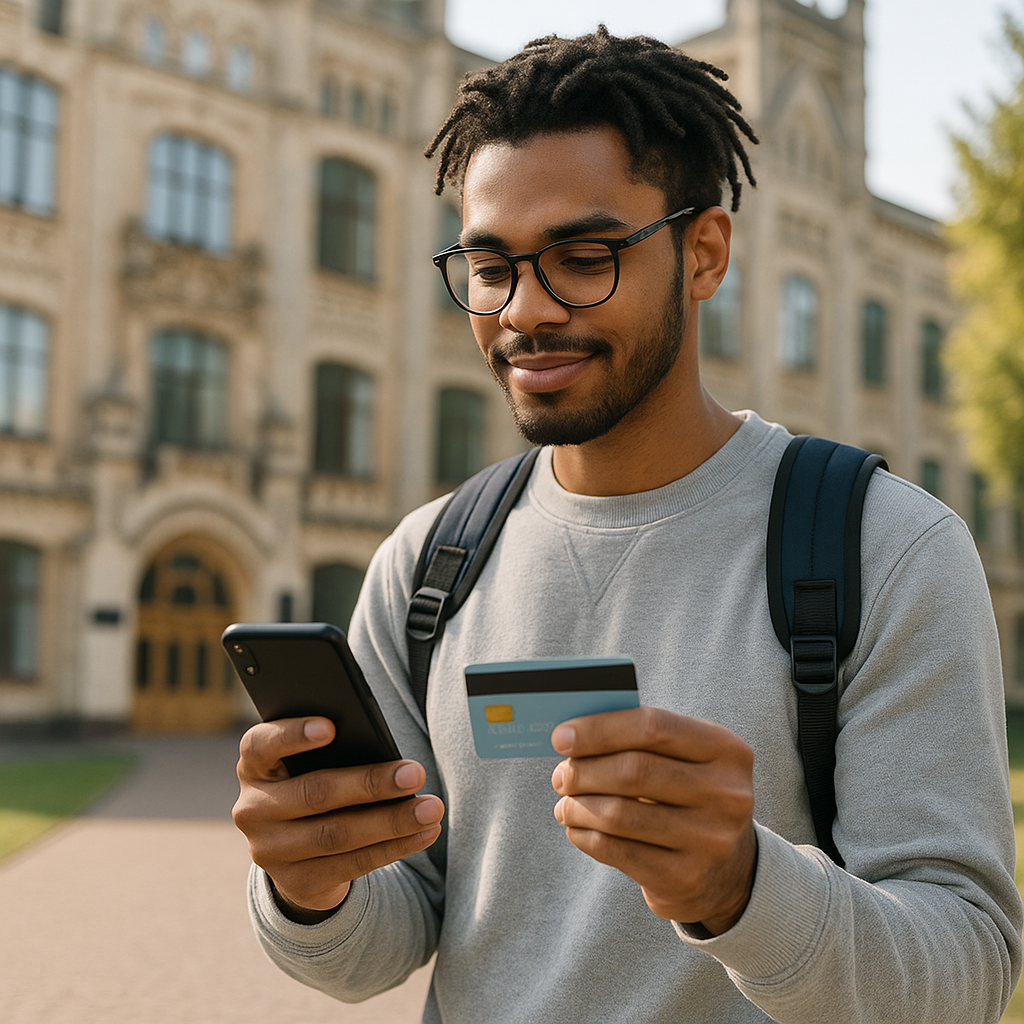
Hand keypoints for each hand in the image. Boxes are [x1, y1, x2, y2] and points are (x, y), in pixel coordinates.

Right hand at [232, 717, 444, 922]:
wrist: (297, 852)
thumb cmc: (315, 783)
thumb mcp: (312, 765)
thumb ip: (332, 754)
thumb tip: (384, 753)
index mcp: (255, 766)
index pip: (261, 744)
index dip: (293, 735)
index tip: (331, 727)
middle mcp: (253, 809)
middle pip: (315, 793)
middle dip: (371, 783)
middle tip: (415, 773)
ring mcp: (270, 850)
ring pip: (337, 834)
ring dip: (392, 821)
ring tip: (431, 808)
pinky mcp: (296, 882)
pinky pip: (352, 864)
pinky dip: (394, 847)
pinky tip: (424, 833)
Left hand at [550, 706, 755, 934]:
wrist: (727, 871)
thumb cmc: (687, 796)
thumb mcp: (684, 760)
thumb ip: (640, 741)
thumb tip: (572, 735)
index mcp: (726, 750)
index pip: (653, 726)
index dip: (600, 729)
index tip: (561, 736)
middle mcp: (726, 794)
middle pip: (634, 770)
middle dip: (584, 771)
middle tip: (561, 775)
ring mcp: (710, 840)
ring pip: (620, 814)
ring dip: (578, 806)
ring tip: (564, 804)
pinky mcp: (685, 879)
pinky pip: (617, 851)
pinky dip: (585, 836)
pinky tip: (576, 829)